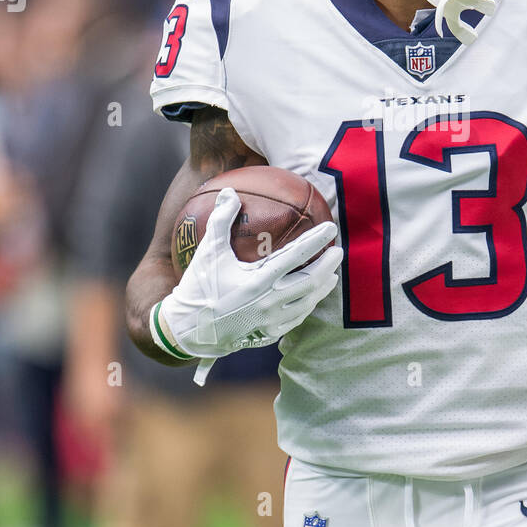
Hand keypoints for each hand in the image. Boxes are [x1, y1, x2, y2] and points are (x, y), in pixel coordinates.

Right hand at [151, 187, 341, 360]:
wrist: (187, 331)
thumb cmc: (198, 288)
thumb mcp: (208, 252)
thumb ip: (220, 221)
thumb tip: (230, 192)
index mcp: (259, 281)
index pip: (297, 256)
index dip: (316, 240)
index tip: (331, 228)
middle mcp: (270, 302)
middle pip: (311, 281)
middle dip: (329, 266)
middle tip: (338, 252)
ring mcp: (271, 321)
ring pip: (307, 303)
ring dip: (322, 287)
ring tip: (331, 275)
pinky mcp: (269, 334)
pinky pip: (296, 319)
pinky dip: (307, 306)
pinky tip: (310, 299)